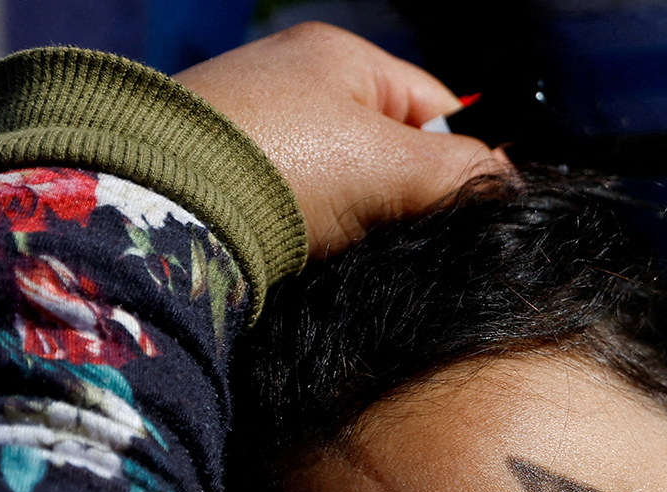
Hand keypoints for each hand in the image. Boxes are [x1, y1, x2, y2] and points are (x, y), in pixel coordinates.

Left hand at [174, 22, 506, 258]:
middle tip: (409, 235)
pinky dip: (316, 239)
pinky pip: (301, 215)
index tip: (471, 210)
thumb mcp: (392, 164)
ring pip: (347, 189)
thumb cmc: (279, 165)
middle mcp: (294, 84)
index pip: (435, 105)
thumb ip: (462, 173)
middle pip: (391, 151)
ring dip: (361, 225)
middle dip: (408, 198)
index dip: (462, 158)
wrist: (160, 207)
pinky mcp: (229, 184)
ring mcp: (259, 134)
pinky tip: (315, 258)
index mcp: (338, 57)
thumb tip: (505, 188)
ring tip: (357, 250)